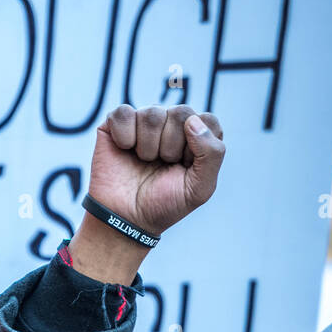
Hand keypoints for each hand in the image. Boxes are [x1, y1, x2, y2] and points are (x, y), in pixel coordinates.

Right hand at [88, 104, 225, 236]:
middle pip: (181, 113)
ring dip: (147, 147)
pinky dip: (124, 137)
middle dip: (170, 147)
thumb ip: (212, 154)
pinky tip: (125, 150)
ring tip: (144, 161)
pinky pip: (124, 113)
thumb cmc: (164, 203)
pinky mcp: (118, 121)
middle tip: (161, 166)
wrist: (126, 218)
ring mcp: (146, 120)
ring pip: (152, 114)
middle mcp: (173, 123)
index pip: (207, 121)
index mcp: (197, 135)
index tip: (184, 167)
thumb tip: (192, 121)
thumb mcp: (200, 189)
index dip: (195, 148)